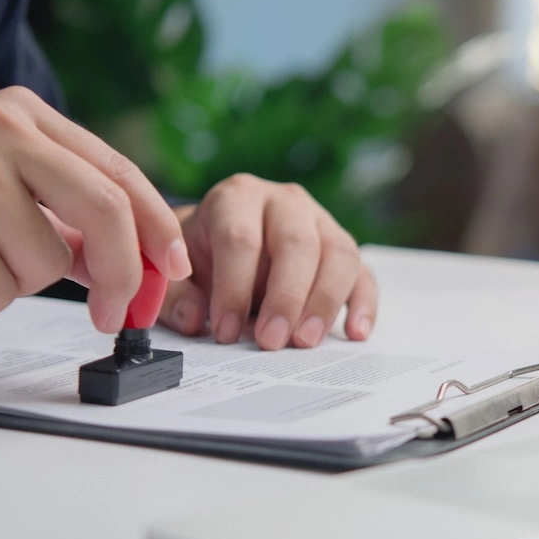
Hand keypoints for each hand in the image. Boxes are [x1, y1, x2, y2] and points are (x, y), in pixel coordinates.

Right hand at [0, 87, 191, 331]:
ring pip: (48, 262)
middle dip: (121, 274)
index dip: (158, 226)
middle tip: (116, 313)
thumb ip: (66, 217)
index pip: (118, 172)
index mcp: (23, 115)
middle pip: (106, 210)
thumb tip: (134, 264)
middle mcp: (1, 129)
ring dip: (13, 284)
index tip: (173, 267)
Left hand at [157, 174, 378, 348]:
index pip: (240, 239)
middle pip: (296, 244)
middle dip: (285, 297)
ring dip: (325, 301)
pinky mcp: (345, 250)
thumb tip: (194, 319)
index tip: (225, 332)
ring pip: (338, 254)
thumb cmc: (202, 257)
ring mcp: (322, 223)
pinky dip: (364, 304)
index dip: (233, 287)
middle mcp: (285, 202)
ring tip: (306, 341)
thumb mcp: (174, 271)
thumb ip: (175, 296)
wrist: (226, 241)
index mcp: (237, 197)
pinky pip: (364, 274)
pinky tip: (355, 333)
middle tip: (271, 340)